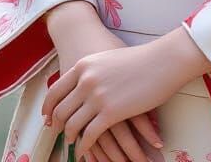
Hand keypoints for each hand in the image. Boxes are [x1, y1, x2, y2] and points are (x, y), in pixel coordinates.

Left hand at [43, 39, 177, 160]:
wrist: (162, 60)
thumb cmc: (139, 59)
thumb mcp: (108, 59)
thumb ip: (92, 71)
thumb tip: (81, 83)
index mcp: (83, 66)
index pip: (55, 91)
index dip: (48, 108)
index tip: (47, 118)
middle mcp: (86, 81)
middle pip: (61, 110)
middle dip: (58, 125)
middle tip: (58, 133)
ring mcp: (97, 97)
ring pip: (72, 125)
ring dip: (70, 137)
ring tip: (72, 142)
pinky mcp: (111, 112)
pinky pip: (89, 136)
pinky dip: (84, 147)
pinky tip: (85, 151)